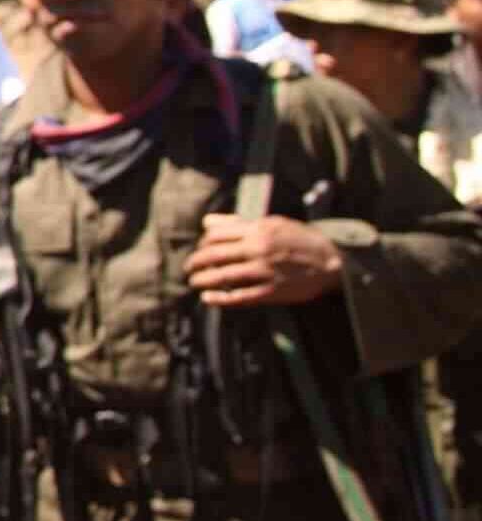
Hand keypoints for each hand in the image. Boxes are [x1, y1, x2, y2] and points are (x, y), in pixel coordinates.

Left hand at [186, 213, 342, 307]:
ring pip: (222, 276)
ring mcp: (265, 271)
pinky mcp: (272, 291)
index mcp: (257, 229)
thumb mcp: (272, 223)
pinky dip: (220, 298)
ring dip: (202, 280)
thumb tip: (207, 222)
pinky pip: (239, 296)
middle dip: (195, 262)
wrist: (333, 260)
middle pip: (214, 255)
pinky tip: (208, 298)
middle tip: (187, 268)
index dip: (202, 243)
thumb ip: (238, 223)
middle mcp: (258, 249)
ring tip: (194, 282)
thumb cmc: (300, 239)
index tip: (200, 249)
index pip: (216, 235)